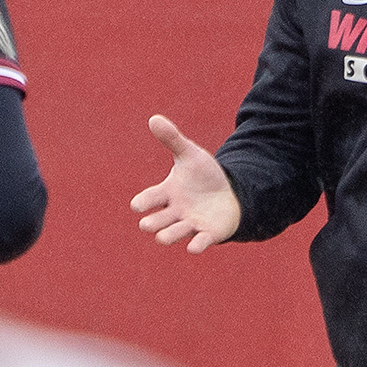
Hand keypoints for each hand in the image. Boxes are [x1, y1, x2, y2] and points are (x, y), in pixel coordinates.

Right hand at [131, 114, 240, 253]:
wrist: (229, 192)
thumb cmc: (203, 175)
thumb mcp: (189, 155)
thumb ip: (172, 139)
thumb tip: (154, 118)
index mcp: (166, 194)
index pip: (148, 199)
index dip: (142, 203)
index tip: (138, 205)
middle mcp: (174, 212)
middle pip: (157, 221)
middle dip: (152, 223)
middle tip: (147, 224)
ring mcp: (189, 224)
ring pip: (173, 234)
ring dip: (168, 235)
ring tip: (161, 237)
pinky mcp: (207, 234)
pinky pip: (199, 242)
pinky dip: (196, 245)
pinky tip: (194, 247)